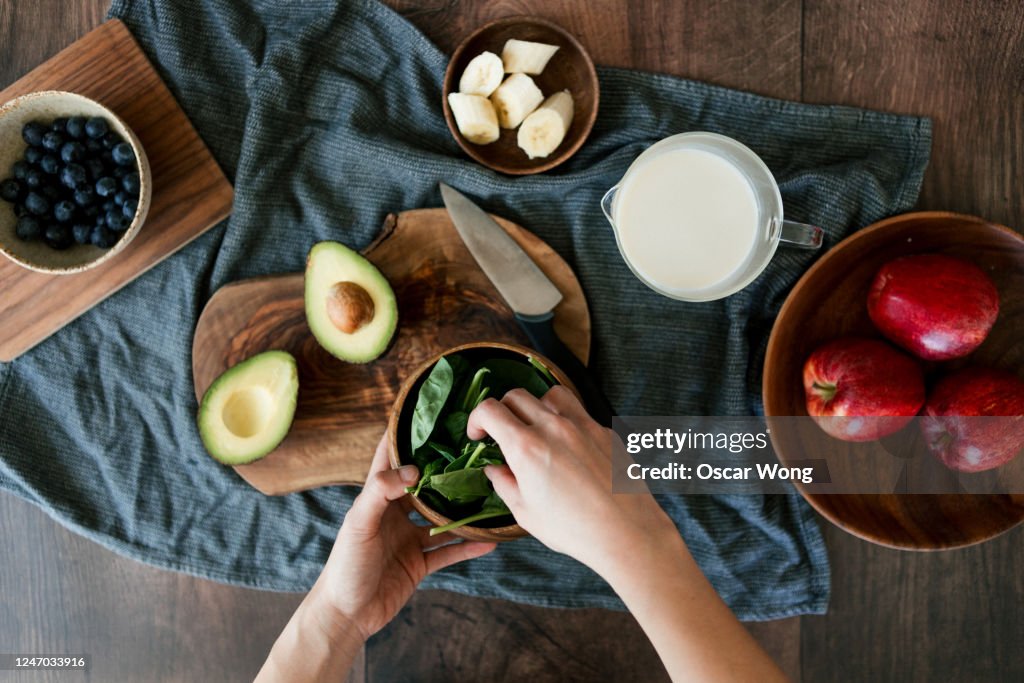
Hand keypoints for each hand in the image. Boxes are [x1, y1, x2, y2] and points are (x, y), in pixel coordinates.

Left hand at [313, 434, 495, 639]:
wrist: (346, 615)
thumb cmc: (345, 566)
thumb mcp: (359, 524)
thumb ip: (381, 493)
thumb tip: (413, 470)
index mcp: (376, 498)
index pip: (391, 459)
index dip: (407, 437)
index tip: (430, 416)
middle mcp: (395, 514)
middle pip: (425, 486)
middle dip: (446, 471)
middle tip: (474, 452)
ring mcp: (409, 539)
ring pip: (442, 519)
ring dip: (463, 510)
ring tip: (490, 495)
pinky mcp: (419, 564)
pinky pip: (448, 552)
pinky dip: (468, 547)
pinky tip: (490, 540)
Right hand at [468, 386, 677, 574]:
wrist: (627, 533)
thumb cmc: (574, 529)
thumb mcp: (526, 512)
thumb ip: (504, 483)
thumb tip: (494, 468)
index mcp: (527, 447)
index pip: (490, 409)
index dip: (477, 419)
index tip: (478, 435)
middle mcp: (554, 427)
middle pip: (516, 396)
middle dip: (502, 411)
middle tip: (503, 433)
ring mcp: (583, 425)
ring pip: (551, 395)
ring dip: (537, 406)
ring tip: (538, 430)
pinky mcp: (605, 431)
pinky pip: (580, 413)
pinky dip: (566, 422)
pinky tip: (569, 448)